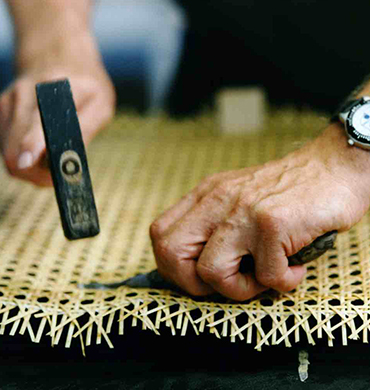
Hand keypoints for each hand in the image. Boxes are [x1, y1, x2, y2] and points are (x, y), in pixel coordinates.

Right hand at [0, 31, 114, 185]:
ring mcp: (7, 103)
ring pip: (8, 154)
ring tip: (53, 161)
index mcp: (51, 92)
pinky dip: (24, 157)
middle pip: (15, 149)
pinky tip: (41, 149)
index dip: (31, 145)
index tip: (29, 163)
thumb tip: (71, 160)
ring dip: (30, 168)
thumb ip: (86, 129)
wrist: (59, 55)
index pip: (35, 123)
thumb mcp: (101, 104)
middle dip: (36, 173)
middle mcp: (23, 96)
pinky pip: (6, 148)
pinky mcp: (1, 111)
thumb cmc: (86, 85)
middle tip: (57, 177)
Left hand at [150, 124, 369, 300]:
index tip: (200, 276)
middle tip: (227, 281)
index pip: (160, 235)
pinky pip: (267, 277)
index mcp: (206, 196)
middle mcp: (218, 201)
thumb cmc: (286, 190)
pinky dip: (284, 282)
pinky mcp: (272, 224)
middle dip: (194, 284)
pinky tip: (294, 267)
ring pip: (211, 272)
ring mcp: (243, 212)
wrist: (331, 166)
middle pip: (171, 254)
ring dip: (240, 289)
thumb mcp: (237, 197)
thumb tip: (196, 266)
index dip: (173, 267)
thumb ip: (214, 223)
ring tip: (265, 276)